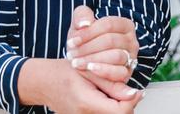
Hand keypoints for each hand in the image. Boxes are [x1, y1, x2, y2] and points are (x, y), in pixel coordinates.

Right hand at [17, 58, 140, 113]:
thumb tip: (133, 93)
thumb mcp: (89, 70)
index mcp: (87, 102)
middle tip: (126, 89)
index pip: (121, 111)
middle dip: (126, 103)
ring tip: (111, 89)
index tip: (137, 90)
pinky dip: (109, 106)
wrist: (42, 82)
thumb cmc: (60, 72)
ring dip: (118, 105)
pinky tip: (105, 95)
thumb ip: (112, 83)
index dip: (132, 101)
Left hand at [66, 5, 140, 93]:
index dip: (88, 33)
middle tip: (71, 54)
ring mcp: (131, 58)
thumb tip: (85, 23)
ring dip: (92, 59)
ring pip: (116, 56)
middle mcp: (131, 41)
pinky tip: (89, 68)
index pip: (108, 24)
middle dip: (87, 48)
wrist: (84, 65)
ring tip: (76, 63)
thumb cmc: (84, 43)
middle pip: (111, 40)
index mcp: (124, 25)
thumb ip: (81, 15)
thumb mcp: (79, 25)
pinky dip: (103, 70)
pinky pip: (119, 72)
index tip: (71, 42)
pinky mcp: (127, 74)